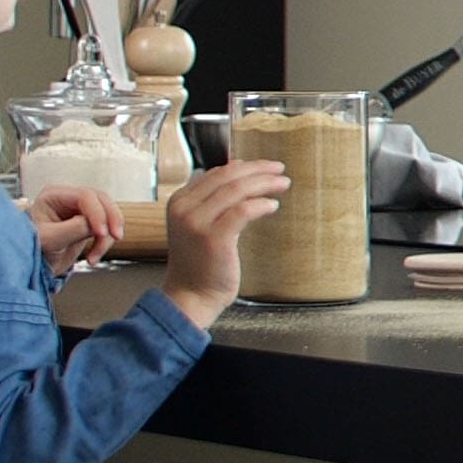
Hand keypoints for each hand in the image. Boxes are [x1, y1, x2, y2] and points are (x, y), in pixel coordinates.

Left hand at [25, 185, 116, 269]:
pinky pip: (106, 228)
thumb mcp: (49, 240)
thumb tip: (93, 225)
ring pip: (108, 214)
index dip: (97, 213)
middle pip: (101, 200)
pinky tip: (94, 257)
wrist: (33, 266)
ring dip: (108, 236)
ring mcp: (79, 210)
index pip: (85, 196)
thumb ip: (71, 229)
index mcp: (54, 196)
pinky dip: (105, 243)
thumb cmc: (32, 250)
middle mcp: (68, 199)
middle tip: (115, 236)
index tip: (101, 232)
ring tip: (95, 256)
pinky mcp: (88, 223)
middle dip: (111, 219)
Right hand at [158, 158, 289, 328]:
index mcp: (179, 202)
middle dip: (257, 169)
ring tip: (283, 183)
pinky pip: (242, 211)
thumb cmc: (199, 263)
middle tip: (279, 169)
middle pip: (226, 177)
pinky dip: (261, 204)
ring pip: (236, 190)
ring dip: (264, 183)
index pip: (214, 173)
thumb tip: (237, 168)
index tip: (263, 167)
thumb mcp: (199, 224)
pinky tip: (273, 205)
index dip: (243, 167)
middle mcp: (184, 209)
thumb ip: (213, 199)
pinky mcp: (213, 237)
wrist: (190, 296)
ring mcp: (196, 222)